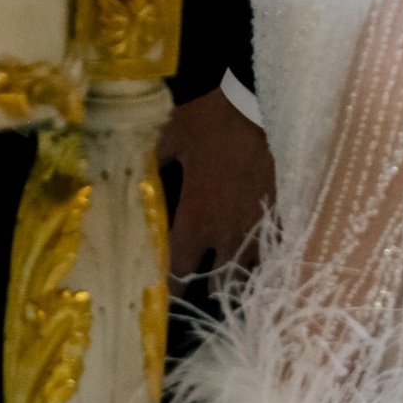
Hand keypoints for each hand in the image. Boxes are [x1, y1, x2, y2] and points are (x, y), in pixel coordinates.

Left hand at [157, 87, 274, 283]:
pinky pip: (270, 252)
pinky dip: (260, 261)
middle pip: (217, 284)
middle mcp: (226, 234)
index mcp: (196, 220)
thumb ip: (148, 162)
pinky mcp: (279, 217)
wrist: (258, 106)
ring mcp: (256, 229)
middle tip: (195, 292)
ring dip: (235, 281)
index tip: (161, 297)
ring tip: (226, 287)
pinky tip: (255, 263)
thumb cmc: (210, 123)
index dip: (169, 287)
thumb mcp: (169, 138)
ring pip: (248, 274)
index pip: (178, 271)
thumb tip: (124, 172)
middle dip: (205, 290)